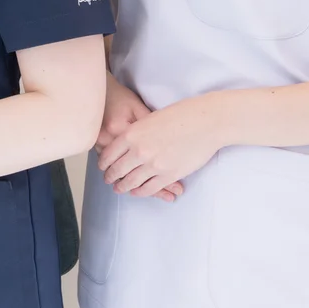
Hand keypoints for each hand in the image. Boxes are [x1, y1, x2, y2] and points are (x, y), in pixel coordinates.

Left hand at [97, 74, 182, 201]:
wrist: (205, 122)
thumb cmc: (181, 115)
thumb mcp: (149, 118)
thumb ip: (136, 132)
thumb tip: (126, 144)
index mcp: (132, 134)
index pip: (109, 154)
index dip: (104, 163)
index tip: (103, 167)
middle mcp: (139, 151)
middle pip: (117, 170)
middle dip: (110, 177)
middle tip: (108, 180)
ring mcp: (154, 165)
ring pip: (131, 182)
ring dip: (123, 187)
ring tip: (119, 188)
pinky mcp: (169, 175)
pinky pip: (148, 188)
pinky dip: (140, 192)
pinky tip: (136, 192)